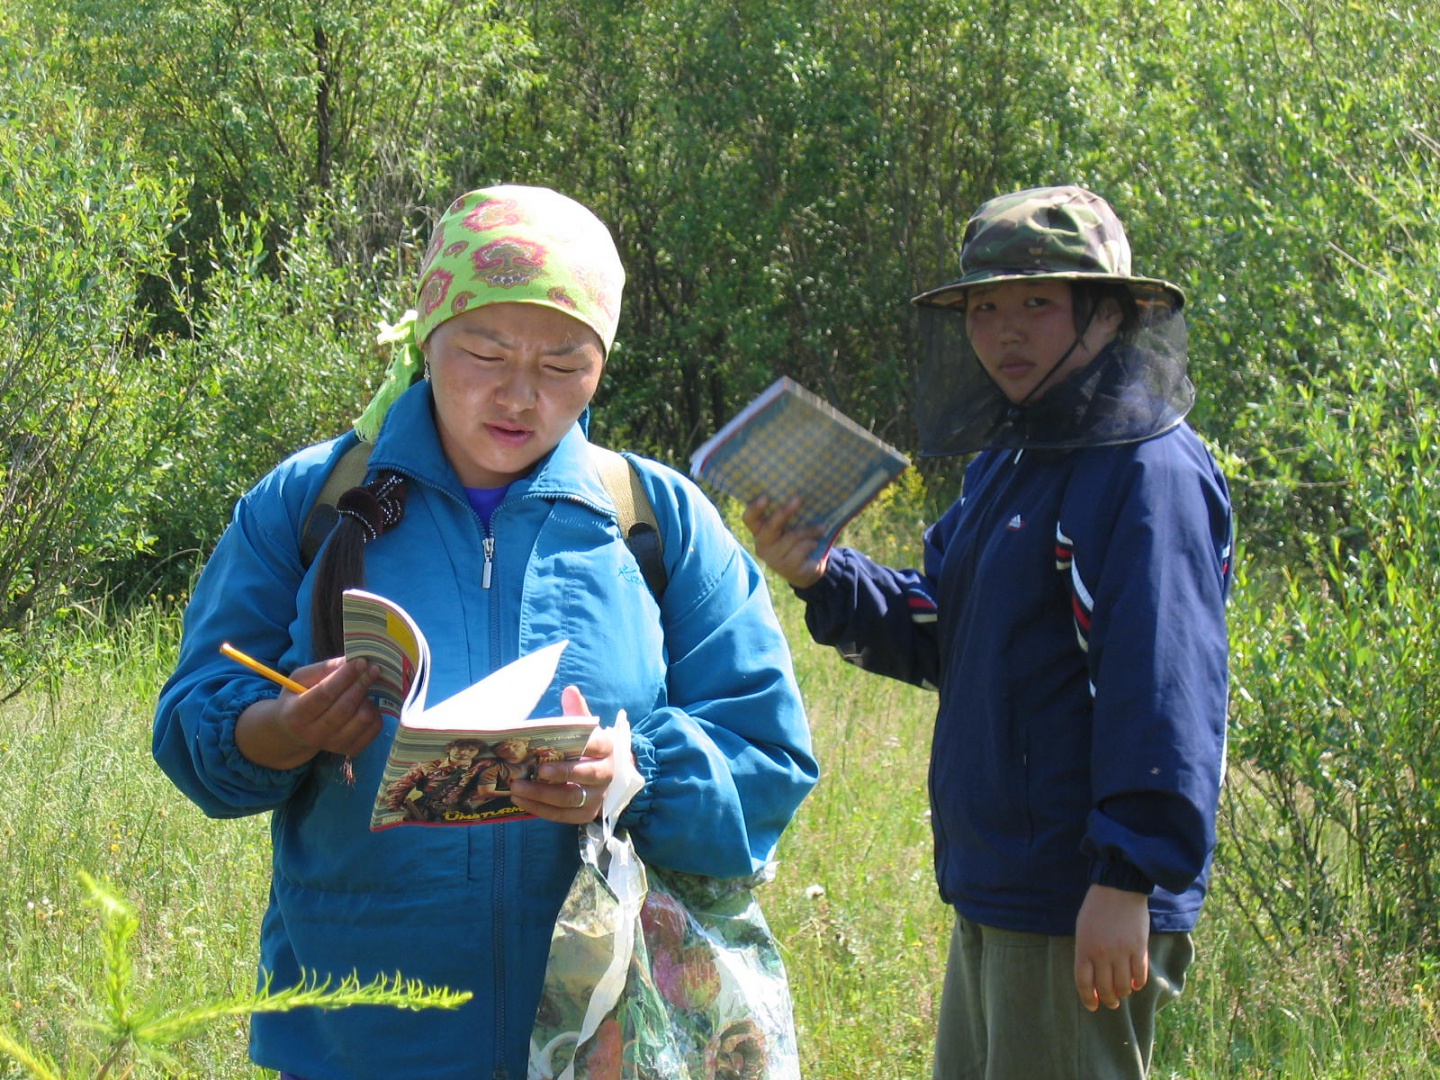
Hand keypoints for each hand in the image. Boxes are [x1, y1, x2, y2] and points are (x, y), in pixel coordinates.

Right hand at [236, 656, 383, 769]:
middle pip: (346, 707)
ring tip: (362, 689)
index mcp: (295, 714)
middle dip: (362, 683)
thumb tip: (349, 661)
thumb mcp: (300, 679)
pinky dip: (375, 712)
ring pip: (363, 718)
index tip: (361, 662)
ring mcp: (333, 745)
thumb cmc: (297, 699)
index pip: (325, 694)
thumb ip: (323, 668)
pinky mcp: (350, 749)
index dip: (345, 676)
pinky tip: (364, 704)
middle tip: (373, 668)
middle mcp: (314, 734)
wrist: (294, 733)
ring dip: (367, 699)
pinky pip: (374, 728)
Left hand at [508, 685, 614, 823]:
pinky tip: (520, 800)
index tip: (561, 744)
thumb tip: (570, 690)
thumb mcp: (586, 729)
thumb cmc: (587, 749)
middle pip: (585, 775)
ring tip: (517, 787)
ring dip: (542, 794)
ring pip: (570, 798)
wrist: (602, 776)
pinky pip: (562, 816)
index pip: (597, 745)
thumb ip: (577, 712)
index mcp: (607, 749)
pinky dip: (540, 809)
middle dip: (561, 773)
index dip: (582, 745)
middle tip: (537, 770)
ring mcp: (597, 797)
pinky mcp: (585, 814)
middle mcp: (606, 774)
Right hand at [741, 495, 827, 588]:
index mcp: (759, 531)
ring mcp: (773, 558)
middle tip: (798, 499)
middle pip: (770, 527)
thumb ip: (786, 515)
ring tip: (822, 527)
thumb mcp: (788, 527)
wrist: (803, 570)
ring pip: (791, 537)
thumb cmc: (794, 541)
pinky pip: (801, 549)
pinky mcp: (787, 567)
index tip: (765, 497)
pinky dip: (811, 543)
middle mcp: (762, 545)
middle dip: (784, 512)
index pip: (749, 519)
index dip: (754, 508)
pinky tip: (815, 543)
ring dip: (809, 530)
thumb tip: (797, 495)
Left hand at [1074, 883, 1149, 1010]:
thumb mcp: (1083, 929)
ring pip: (1123, 985)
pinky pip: (1140, 975)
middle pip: (1105, 988)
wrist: (1118, 888)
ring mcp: (1121, 951)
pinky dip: (1138, 983)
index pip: (1084, 982)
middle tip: (1111, 1002)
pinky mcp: (1139, 948)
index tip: (1093, 1006)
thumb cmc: (1097, 908)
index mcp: (1084, 948)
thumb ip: (1086, 952)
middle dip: (1108, 999)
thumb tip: (1092, 977)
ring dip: (1123, 993)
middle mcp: (1102, 953)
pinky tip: (1136, 983)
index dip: (1088, 998)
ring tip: (1123, 992)